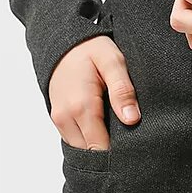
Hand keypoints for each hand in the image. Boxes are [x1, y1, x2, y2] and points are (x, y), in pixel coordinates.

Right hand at [48, 34, 140, 149]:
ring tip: (116, 128)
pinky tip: (103, 123)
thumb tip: (132, 120)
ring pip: (81, 147)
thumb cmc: (90, 48)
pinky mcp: (58, 118)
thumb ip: (122, 90)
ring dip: (98, 143)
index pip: (99, 148)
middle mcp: (65, 117)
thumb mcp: (113, 61)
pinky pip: (75, 138)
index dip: (118, 151)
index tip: (133, 145)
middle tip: (128, 136)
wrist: (64, 41)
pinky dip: (88, 136)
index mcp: (81, 106)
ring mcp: (58, 119)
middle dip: (109, 149)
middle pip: (90, 151)